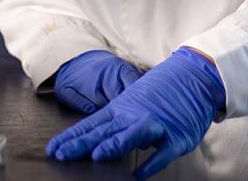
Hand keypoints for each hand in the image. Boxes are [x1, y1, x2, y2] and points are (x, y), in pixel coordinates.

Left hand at [46, 47, 225, 179]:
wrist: (194, 77)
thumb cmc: (162, 92)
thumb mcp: (134, 102)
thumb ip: (119, 124)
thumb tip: (106, 144)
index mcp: (121, 108)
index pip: (91, 124)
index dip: (72, 137)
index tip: (53, 149)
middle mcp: (134, 115)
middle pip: (104, 131)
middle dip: (81, 144)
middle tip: (62, 155)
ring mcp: (155, 125)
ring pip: (131, 135)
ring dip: (114, 145)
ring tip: (97, 156)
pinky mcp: (175, 137)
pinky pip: (162, 153)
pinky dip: (150, 164)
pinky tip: (138, 175)